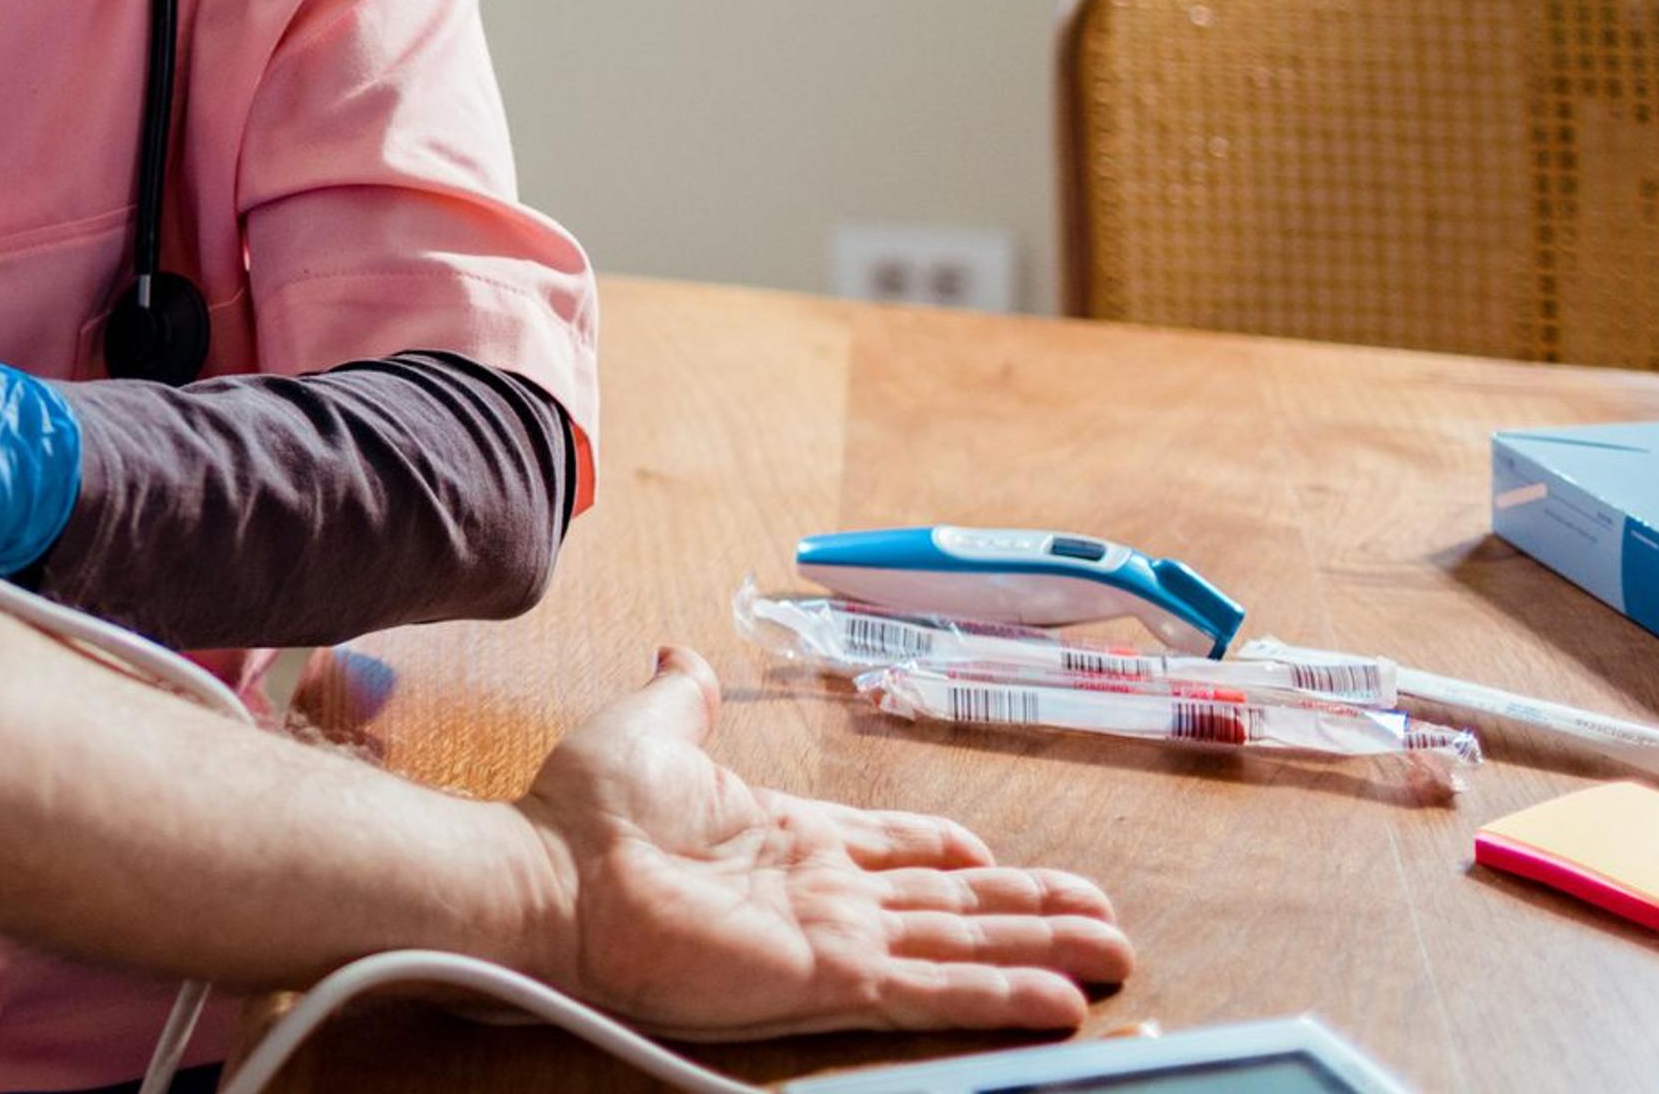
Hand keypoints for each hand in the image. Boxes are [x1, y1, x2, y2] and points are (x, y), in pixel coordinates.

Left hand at [506, 648, 1129, 1039]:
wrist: (545, 872)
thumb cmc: (584, 813)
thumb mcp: (647, 731)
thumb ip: (680, 699)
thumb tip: (681, 654)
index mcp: (789, 838)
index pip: (892, 850)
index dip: (945, 854)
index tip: (990, 855)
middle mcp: (822, 893)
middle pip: (951, 905)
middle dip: (1027, 911)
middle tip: (1101, 918)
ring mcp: (830, 938)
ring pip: (961, 947)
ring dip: (1039, 953)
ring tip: (1113, 957)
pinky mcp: (826, 978)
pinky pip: (931, 988)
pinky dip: (998, 996)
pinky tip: (1058, 1003)